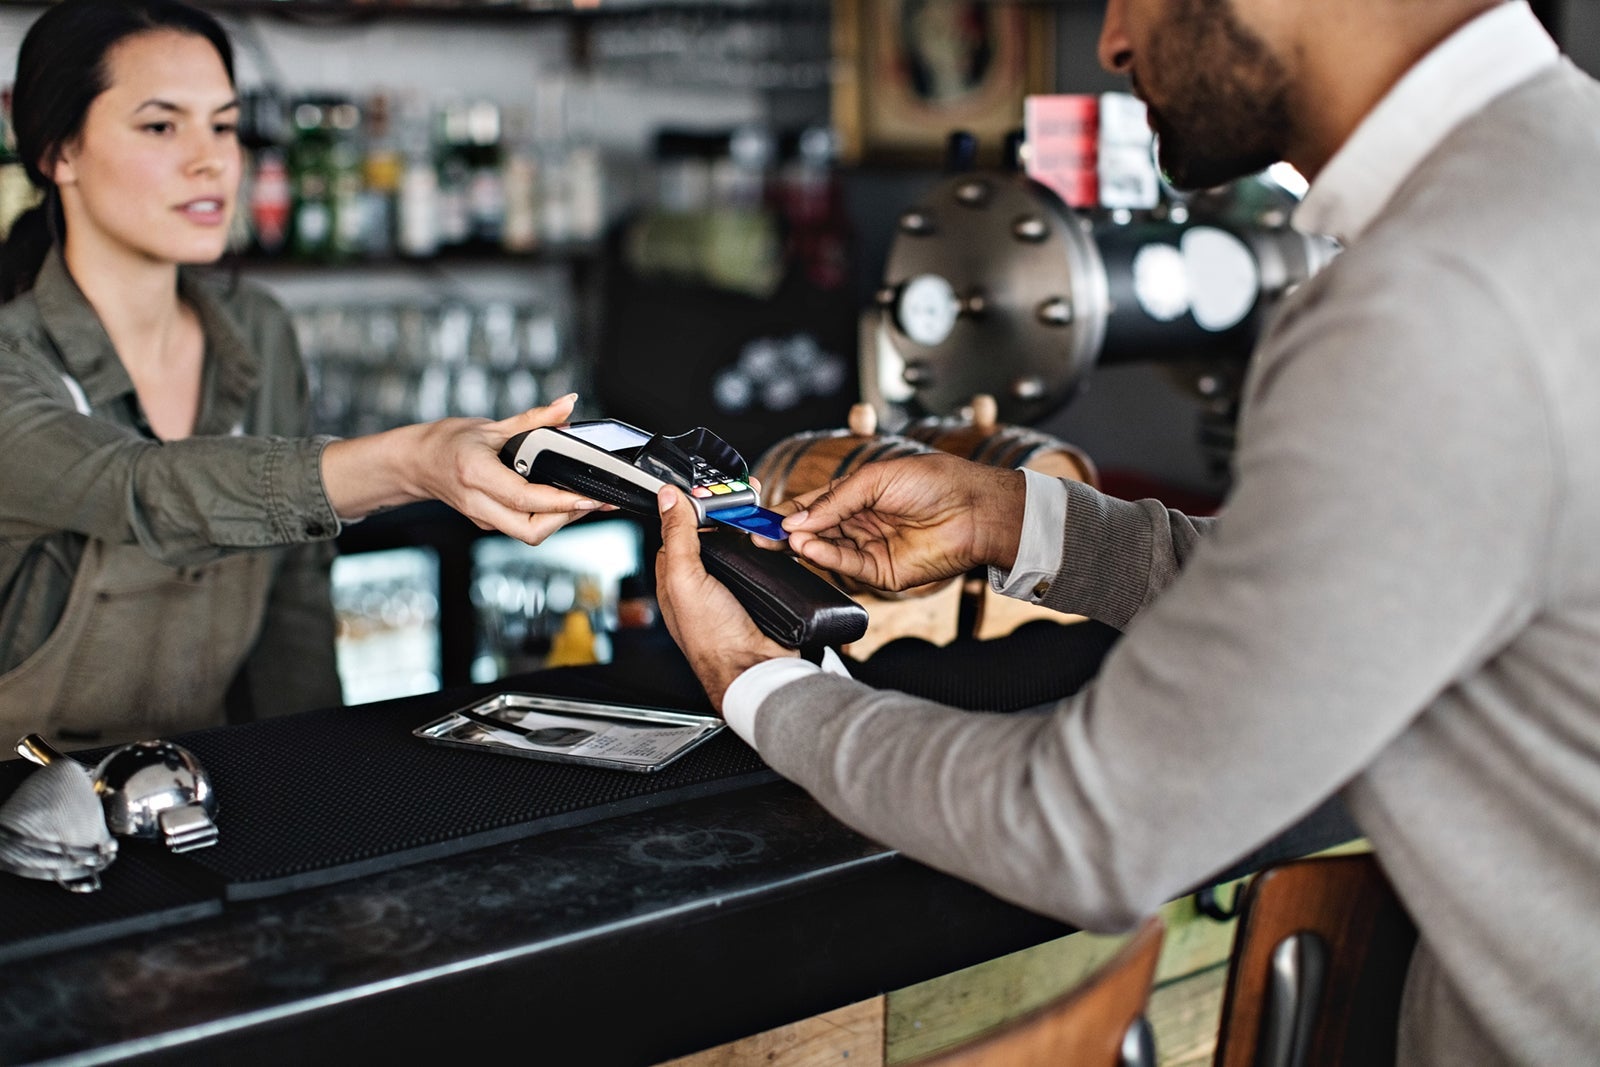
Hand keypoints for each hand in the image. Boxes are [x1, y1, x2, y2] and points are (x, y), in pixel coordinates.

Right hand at [323, 393, 611, 543]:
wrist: (415, 463)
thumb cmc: (448, 442)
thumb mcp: (492, 426)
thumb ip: (535, 418)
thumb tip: (568, 404)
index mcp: (477, 475)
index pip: (525, 498)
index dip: (561, 502)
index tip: (588, 496)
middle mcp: (479, 503)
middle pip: (530, 531)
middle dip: (566, 519)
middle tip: (593, 500)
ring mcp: (483, 517)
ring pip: (529, 533)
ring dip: (560, 520)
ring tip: (584, 498)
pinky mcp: (488, 522)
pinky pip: (523, 526)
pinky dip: (547, 516)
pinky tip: (563, 499)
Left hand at [655, 485, 796, 711]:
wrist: (756, 668)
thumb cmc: (713, 637)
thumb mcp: (685, 579)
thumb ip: (677, 536)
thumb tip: (668, 498)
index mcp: (675, 578)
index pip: (678, 529)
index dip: (691, 506)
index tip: (708, 488)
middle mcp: (702, 582)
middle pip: (712, 533)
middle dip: (728, 512)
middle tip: (745, 495)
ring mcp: (731, 587)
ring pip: (741, 544)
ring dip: (752, 529)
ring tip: (763, 512)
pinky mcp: (759, 592)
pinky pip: (764, 561)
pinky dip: (771, 548)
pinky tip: (777, 538)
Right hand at [781, 452, 1026, 591]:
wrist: (975, 509)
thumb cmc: (934, 482)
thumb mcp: (876, 477)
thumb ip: (835, 500)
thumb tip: (798, 519)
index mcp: (859, 495)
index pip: (814, 505)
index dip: (788, 511)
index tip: (761, 516)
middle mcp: (862, 523)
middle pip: (814, 531)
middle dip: (787, 533)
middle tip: (760, 536)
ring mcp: (871, 549)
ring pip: (827, 550)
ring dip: (805, 545)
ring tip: (785, 539)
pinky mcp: (882, 573)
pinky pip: (848, 567)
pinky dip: (826, 558)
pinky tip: (809, 547)